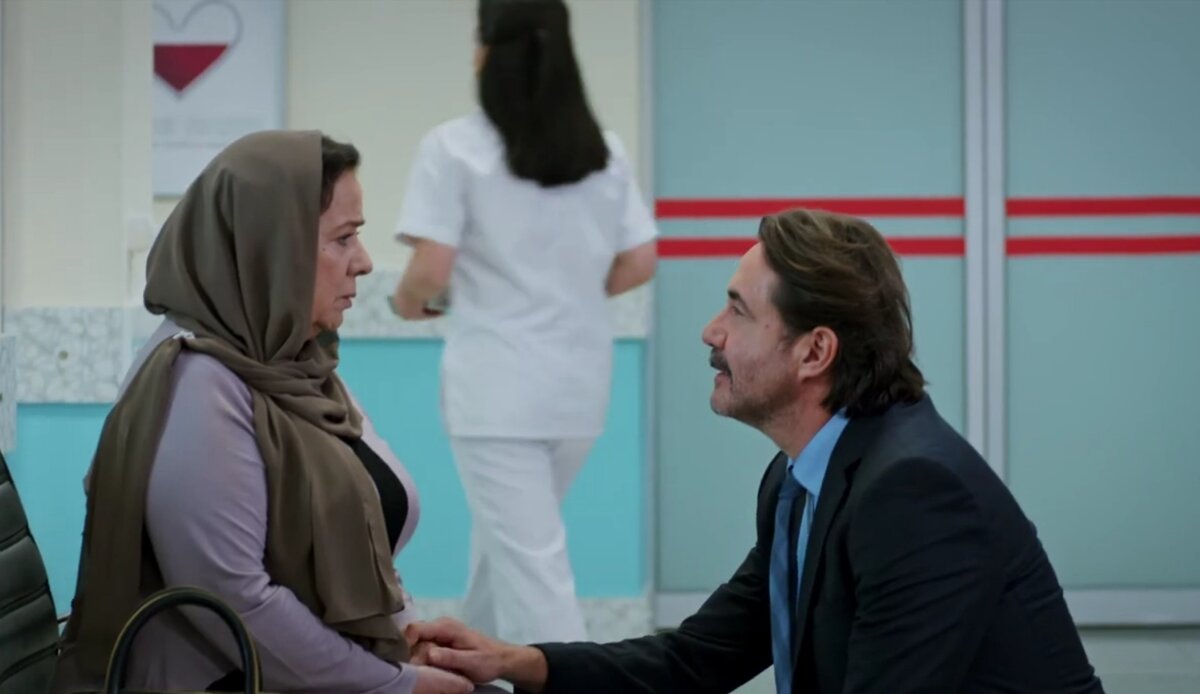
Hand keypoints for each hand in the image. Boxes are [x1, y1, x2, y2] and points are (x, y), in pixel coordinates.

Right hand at [405, 618, 546, 690]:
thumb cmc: (487, 660)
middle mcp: (439, 625)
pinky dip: (422, 657)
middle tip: (422, 669)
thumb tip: (429, 654)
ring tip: (427, 669)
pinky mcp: (438, 640)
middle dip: (412, 653)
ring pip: (416, 642)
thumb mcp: (471, 662)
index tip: (407, 661)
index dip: (406, 643)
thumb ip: (450, 657)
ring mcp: (438, 632)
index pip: (415, 628)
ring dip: (417, 656)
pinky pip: (422, 646)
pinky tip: (429, 667)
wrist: (500, 659)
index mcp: (446, 627)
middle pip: (413, 637)